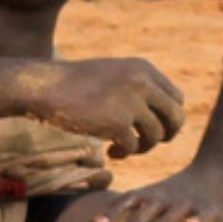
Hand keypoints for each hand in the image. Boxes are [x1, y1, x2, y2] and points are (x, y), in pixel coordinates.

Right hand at [41, 54, 185, 156]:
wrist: (45, 87)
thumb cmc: (77, 84)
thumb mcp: (115, 75)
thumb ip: (143, 87)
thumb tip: (175, 115)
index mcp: (143, 68)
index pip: (177, 98)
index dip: (168, 116)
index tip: (151, 125)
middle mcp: (141, 81)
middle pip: (176, 118)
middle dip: (165, 134)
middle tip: (146, 141)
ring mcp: (130, 101)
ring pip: (157, 135)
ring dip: (143, 147)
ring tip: (124, 148)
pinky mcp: (117, 122)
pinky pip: (134, 146)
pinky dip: (125, 154)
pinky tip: (111, 153)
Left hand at [88, 156, 222, 221]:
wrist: (216, 172)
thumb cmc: (175, 197)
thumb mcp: (154, 201)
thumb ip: (134, 215)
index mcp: (150, 197)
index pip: (127, 203)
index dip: (112, 214)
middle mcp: (166, 198)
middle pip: (147, 211)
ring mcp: (189, 203)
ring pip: (175, 213)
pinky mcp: (213, 211)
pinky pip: (205, 216)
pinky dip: (199, 221)